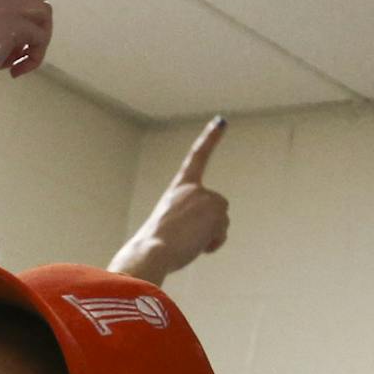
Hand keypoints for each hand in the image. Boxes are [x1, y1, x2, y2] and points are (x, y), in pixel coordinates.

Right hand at [0, 0, 51, 101]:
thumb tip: (23, 43)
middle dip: (38, 26)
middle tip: (22, 54)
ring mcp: (3, 8)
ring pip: (44, 14)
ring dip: (40, 43)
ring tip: (20, 63)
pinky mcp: (12, 25)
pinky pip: (40, 37)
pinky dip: (34, 58)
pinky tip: (14, 72)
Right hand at [112, 118, 229, 282]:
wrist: (150, 252)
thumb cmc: (150, 249)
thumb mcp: (164, 233)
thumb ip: (184, 228)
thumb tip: (204, 241)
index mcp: (176, 189)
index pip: (196, 158)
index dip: (209, 138)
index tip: (221, 121)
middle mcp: (193, 188)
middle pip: (214, 208)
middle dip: (206, 227)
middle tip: (182, 239)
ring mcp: (205, 197)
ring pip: (220, 222)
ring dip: (208, 237)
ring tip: (185, 243)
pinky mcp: (216, 208)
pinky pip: (223, 232)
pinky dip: (213, 242)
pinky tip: (196, 246)